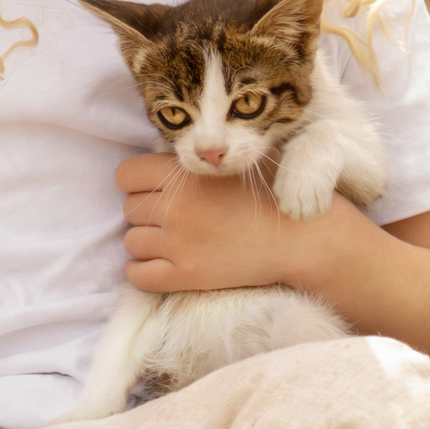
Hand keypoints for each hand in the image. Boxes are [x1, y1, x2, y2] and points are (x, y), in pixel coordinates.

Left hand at [115, 152, 350, 293]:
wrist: (303, 238)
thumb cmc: (276, 192)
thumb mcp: (240, 159)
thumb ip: (203, 156)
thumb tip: (171, 153)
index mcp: (186, 175)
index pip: (126, 174)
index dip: (138, 180)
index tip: (156, 187)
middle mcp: (176, 208)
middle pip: (129, 208)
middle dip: (146, 210)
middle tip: (174, 214)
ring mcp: (178, 244)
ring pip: (132, 241)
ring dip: (148, 240)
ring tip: (175, 238)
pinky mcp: (186, 276)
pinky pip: (138, 275)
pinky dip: (143, 270)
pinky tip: (163, 263)